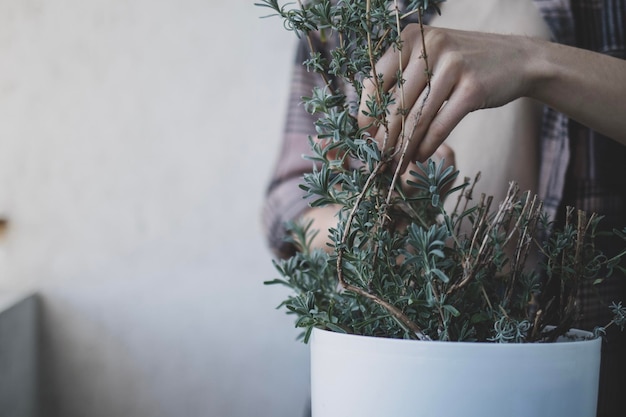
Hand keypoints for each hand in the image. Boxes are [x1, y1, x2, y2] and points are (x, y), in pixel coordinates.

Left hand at [358, 25, 535, 169]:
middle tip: (380, 158)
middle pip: (396, 104)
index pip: (376, 81)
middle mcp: (430, 46)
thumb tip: (370, 120)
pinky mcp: (473, 88)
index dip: (368, 113)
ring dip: (405, 147)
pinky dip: (427, 146)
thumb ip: (402, 78)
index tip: (366, 137)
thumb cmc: (463, 65)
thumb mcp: (430, 58)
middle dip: (386, 138)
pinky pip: (440, 125)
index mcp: (411, 37)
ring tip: (398, 164)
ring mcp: (453, 66)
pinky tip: (420, 157)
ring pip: (418, 118)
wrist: (519, 59)